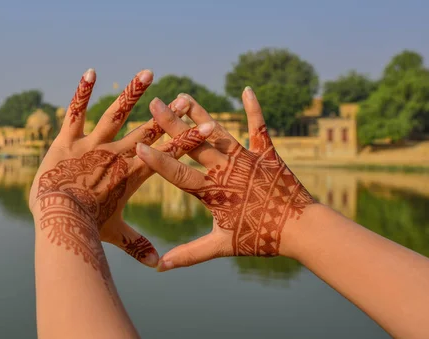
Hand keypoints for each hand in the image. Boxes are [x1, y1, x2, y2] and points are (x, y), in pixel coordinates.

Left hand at [28, 68, 213, 279]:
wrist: (59, 216)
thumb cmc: (87, 227)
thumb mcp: (115, 235)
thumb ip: (138, 246)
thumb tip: (158, 267)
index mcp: (132, 174)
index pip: (166, 153)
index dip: (188, 139)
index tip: (209, 124)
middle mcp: (116, 154)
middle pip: (147, 130)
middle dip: (168, 115)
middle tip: (185, 98)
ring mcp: (93, 144)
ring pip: (116, 113)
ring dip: (133, 93)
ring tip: (148, 73)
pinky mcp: (68, 139)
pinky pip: (76, 111)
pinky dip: (82, 92)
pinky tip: (91, 72)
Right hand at [136, 87, 315, 270]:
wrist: (301, 229)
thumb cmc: (260, 238)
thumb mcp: (221, 246)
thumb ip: (190, 254)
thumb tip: (161, 266)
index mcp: (212, 192)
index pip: (178, 174)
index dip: (158, 160)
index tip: (139, 146)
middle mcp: (226, 171)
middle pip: (194, 145)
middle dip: (172, 124)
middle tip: (156, 103)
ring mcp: (246, 159)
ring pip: (218, 133)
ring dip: (200, 114)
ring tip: (184, 96)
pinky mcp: (266, 154)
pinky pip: (259, 128)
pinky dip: (254, 109)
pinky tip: (247, 89)